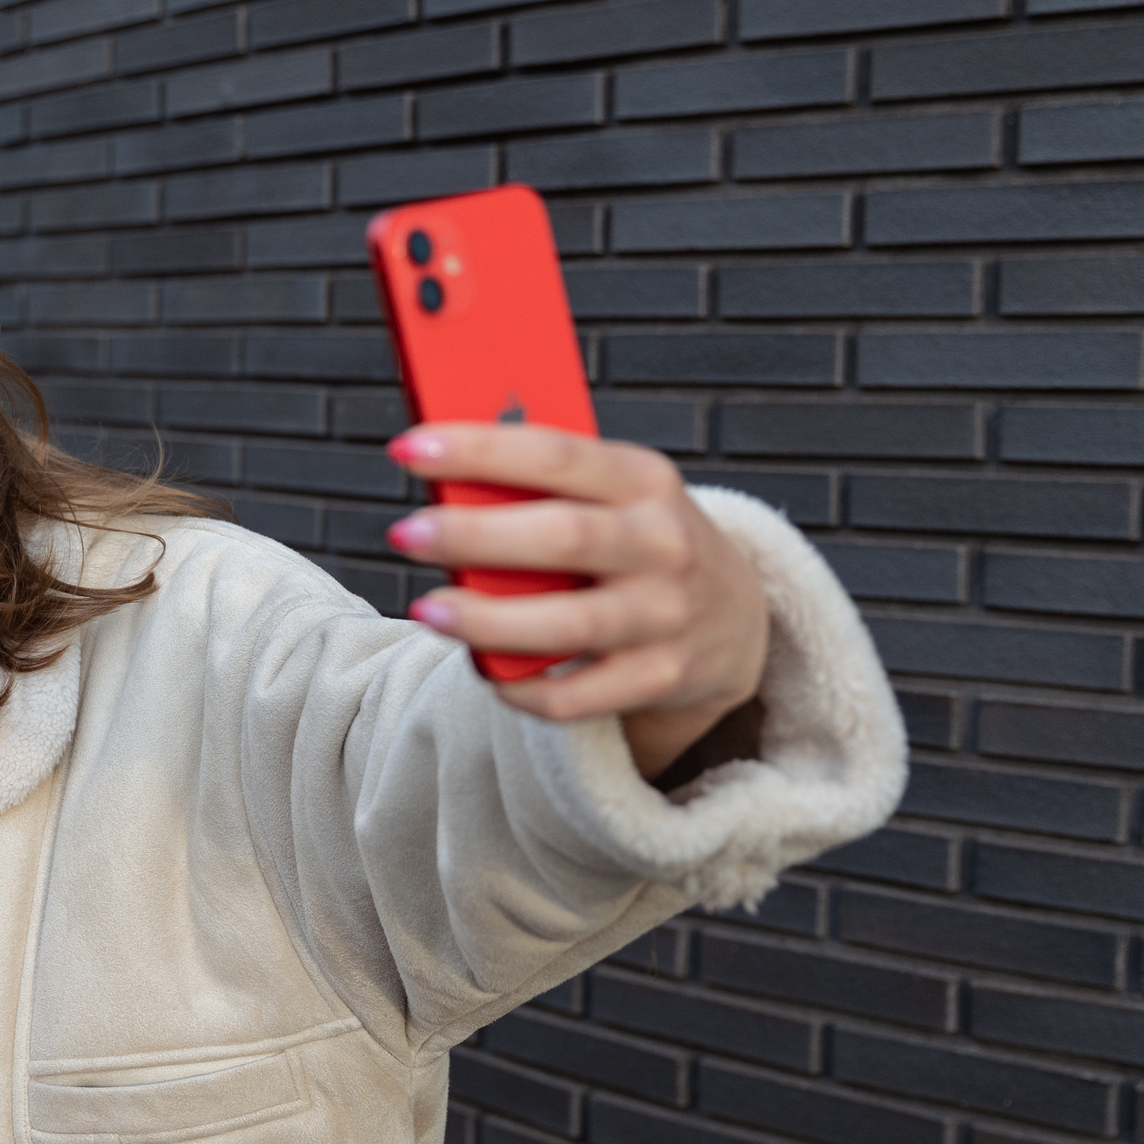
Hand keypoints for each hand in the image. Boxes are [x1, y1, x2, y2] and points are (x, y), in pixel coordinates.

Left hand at [384, 423, 770, 782]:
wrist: (736, 616)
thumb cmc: (639, 539)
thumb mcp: (616, 493)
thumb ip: (545, 486)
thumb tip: (445, 487)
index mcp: (645, 479)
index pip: (556, 454)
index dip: (480, 450)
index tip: (409, 448)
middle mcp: (663, 544)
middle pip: (563, 537)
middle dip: (476, 535)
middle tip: (406, 533)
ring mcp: (667, 615)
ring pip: (569, 623)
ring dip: (490, 620)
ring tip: (428, 611)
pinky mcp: (662, 677)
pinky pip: (577, 695)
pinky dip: (524, 687)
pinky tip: (485, 669)